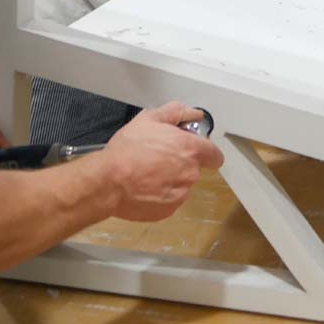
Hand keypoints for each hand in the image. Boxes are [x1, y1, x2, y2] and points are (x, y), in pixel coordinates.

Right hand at [105, 102, 224, 221]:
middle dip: (182, 163)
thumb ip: (177, 112)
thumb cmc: (128, 150)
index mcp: (191, 149)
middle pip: (195, 168)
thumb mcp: (150, 118)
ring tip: (148, 172)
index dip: (206, 151)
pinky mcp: (168, 210)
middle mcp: (190, 173)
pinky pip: (171, 200)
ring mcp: (180, 193)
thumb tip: (194, 114)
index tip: (194, 149)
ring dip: (172, 179)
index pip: (215, 155)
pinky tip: (145, 186)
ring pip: (182, 184)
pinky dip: (162, 195)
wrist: (107, 181)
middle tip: (160, 157)